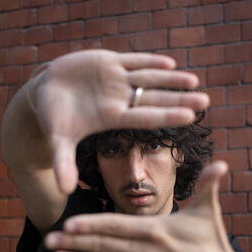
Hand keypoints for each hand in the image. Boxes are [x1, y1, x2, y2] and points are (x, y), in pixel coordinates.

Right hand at [31, 50, 208, 193]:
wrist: (46, 92)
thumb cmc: (54, 118)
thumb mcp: (58, 140)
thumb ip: (63, 163)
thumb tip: (65, 191)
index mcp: (112, 117)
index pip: (145, 117)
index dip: (167, 116)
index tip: (191, 118)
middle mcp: (118, 99)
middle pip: (154, 99)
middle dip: (179, 100)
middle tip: (206, 101)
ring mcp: (115, 79)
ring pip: (149, 78)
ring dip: (171, 79)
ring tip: (194, 80)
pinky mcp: (108, 61)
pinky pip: (133, 60)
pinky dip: (149, 61)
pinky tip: (169, 64)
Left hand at [44, 161, 249, 251]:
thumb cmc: (211, 241)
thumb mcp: (209, 211)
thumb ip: (208, 186)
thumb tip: (221, 163)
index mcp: (156, 231)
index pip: (117, 226)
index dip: (92, 225)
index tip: (69, 224)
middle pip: (104, 247)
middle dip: (75, 243)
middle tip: (49, 240)